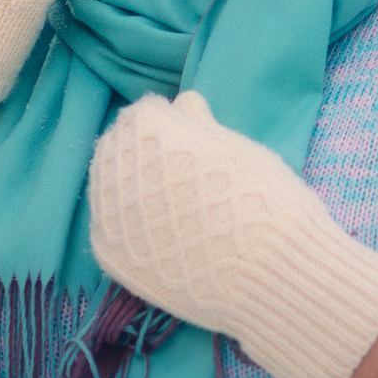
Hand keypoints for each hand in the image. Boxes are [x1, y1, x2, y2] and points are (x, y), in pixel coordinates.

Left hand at [87, 91, 377, 377]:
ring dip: (133, 190)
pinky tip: (162, 235)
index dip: (171, 126)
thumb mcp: (236, 145)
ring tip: (173, 207)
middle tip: (182, 177)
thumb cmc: (264, 200)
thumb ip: (197, 120)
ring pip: (109, 188)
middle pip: (119, 149)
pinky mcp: (110, 254)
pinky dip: (130, 227)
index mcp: (149, 129)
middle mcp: (118, 166)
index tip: (193, 145)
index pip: (143, 116)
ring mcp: (109, 213)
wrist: (269, 273)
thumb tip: (181, 104)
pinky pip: (110, 227)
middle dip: (145, 156)